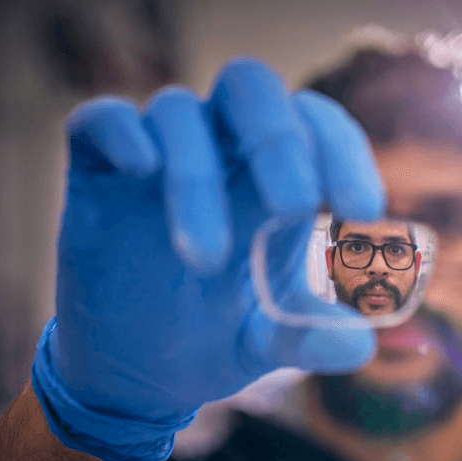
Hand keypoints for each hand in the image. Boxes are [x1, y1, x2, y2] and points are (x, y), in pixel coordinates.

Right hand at [30, 58, 383, 460]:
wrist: (136, 370)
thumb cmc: (218, 335)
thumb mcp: (269, 340)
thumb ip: (311, 334)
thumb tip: (361, 346)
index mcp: (276, 177)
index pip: (316, 124)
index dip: (344, 152)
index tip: (364, 211)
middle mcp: (221, 151)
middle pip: (251, 88)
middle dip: (278, 139)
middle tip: (296, 206)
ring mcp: (158, 155)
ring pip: (177, 112)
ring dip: (197, 177)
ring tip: (207, 260)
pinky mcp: (98, 172)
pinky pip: (100, 121)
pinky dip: (121, 132)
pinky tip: (141, 168)